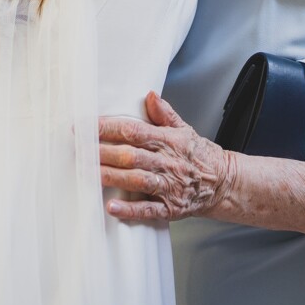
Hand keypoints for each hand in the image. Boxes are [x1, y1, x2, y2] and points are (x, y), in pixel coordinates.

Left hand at [98, 92, 234, 221]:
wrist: (224, 183)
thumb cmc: (199, 155)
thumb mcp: (185, 129)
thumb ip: (165, 114)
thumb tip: (150, 95)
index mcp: (169, 141)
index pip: (135, 131)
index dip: (110, 128)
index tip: (87, 126)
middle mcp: (168, 163)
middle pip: (132, 156)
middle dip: (104, 152)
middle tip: (80, 150)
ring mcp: (169, 187)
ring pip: (137, 180)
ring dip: (112, 177)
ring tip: (89, 174)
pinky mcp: (170, 208)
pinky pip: (148, 209)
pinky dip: (130, 209)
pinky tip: (112, 207)